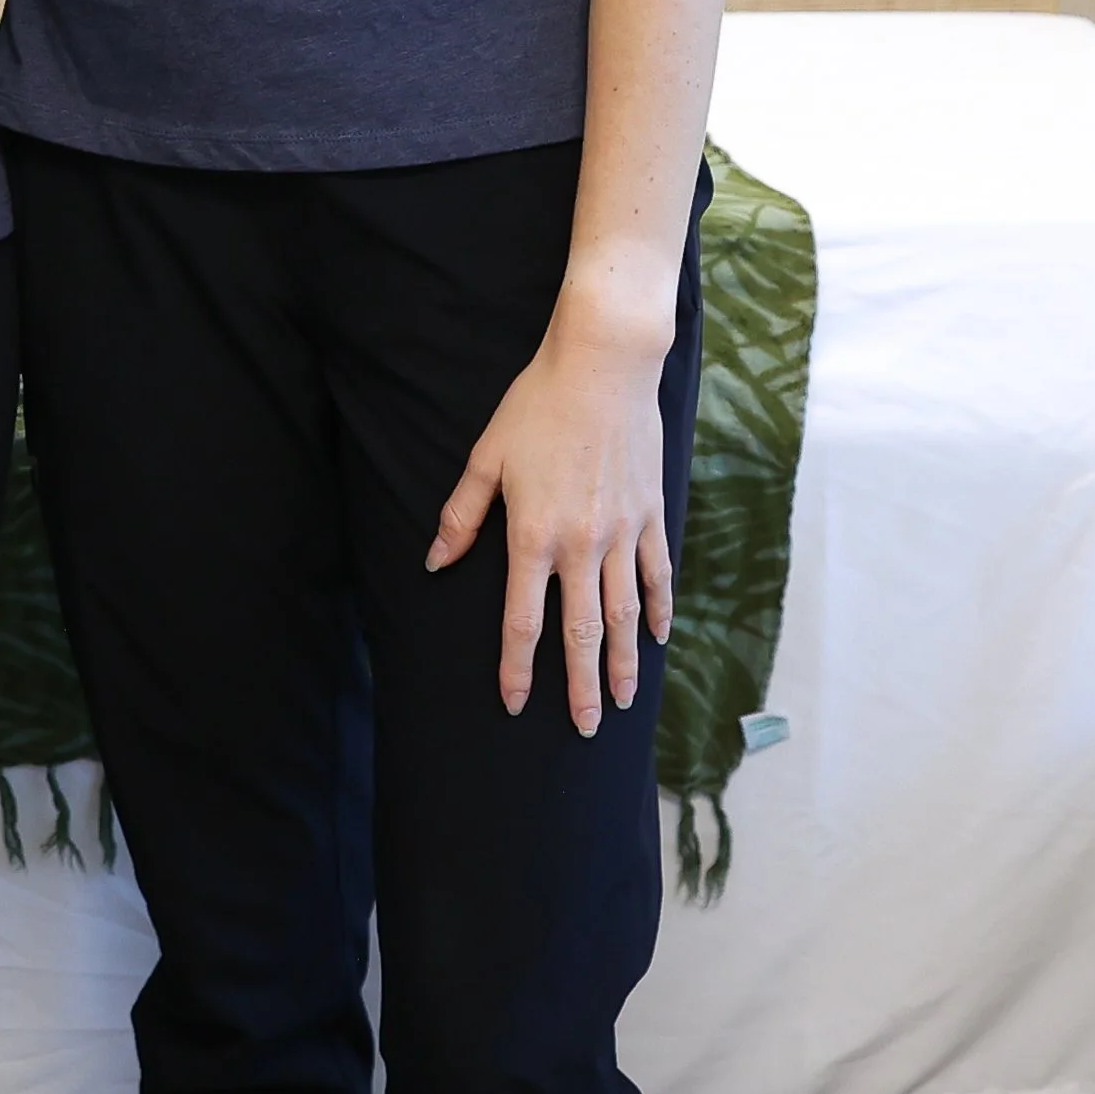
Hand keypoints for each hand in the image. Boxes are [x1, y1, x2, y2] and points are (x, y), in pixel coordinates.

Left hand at [425, 321, 671, 734]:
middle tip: (588, 727)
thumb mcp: (486, 456)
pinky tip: (658, 638)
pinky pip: (657, 574)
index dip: (517, 667)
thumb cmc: (536, 405)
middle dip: (581, 685)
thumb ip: (461, 515)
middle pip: (581, 632)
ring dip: (624, 662)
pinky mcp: (650, 515)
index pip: (523, 619)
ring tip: (625, 700)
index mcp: (533, 535)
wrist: (603, 366)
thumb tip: (435, 562)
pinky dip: (659, 609)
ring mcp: (622, 533)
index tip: (515, 703)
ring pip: (625, 614)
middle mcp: (580, 545)